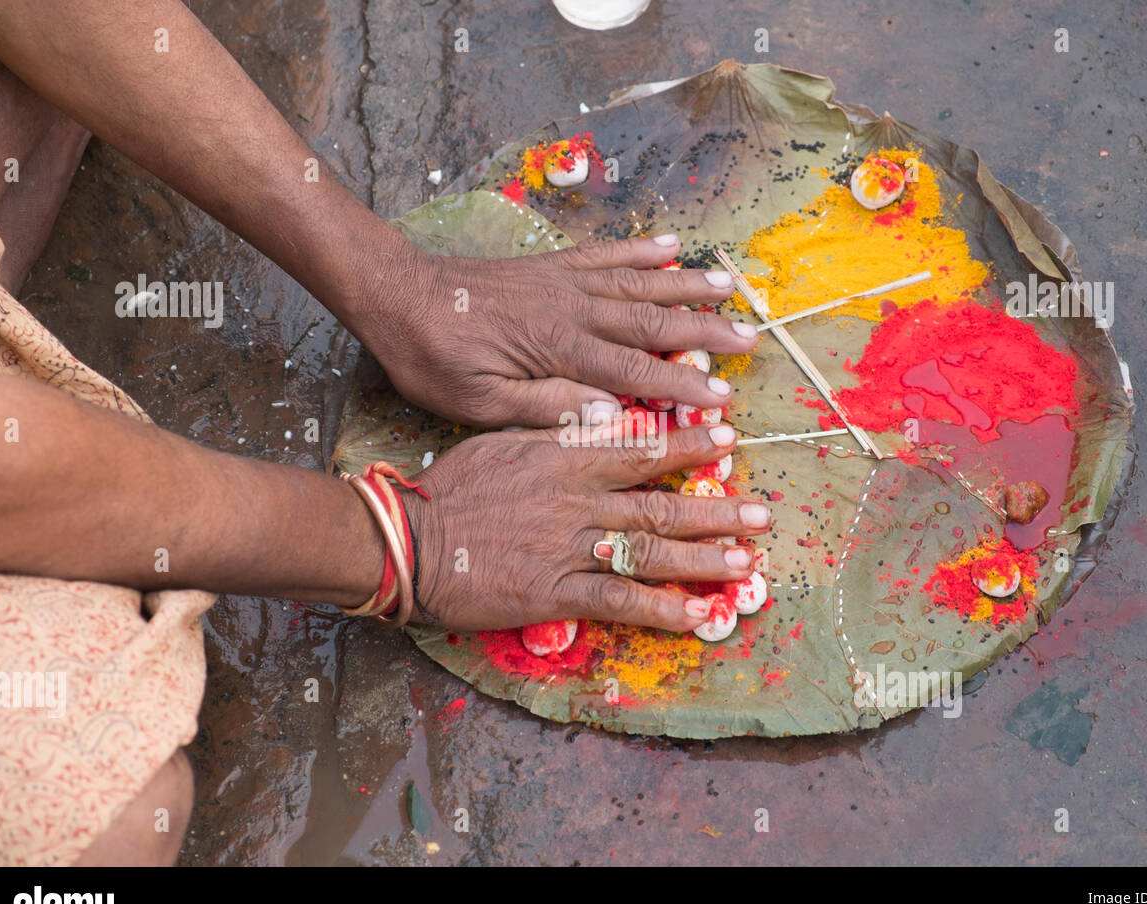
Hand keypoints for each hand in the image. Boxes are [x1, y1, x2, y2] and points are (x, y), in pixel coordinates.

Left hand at [351, 233, 758, 427]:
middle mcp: (571, 309)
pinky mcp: (550, 266)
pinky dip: (640, 250)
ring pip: (639, 282)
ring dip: (688, 284)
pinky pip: (605, 254)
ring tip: (733, 285)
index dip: (682, 386)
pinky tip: (671, 245)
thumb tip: (608, 416)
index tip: (722, 398)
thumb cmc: (433, 359)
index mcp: (558, 349)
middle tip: (750, 339)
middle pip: (651, 320)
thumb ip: (544, 407)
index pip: (634, 372)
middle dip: (704, 332)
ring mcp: (564, 281)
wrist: (396, 295)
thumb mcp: (478, 402)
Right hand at [400, 422, 771, 631]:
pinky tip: (695, 616)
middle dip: (715, 509)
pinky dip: (660, 611)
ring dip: (702, 559)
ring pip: (649, 552)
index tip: (727, 438)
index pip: (639, 449)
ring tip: (745, 564)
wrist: (406, 540)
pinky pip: (618, 602)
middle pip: (658, 504)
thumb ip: (554, 430)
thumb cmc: (450, 488)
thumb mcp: (503, 439)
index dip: (687, 444)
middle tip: (760, 513)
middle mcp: (577, 502)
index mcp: (563, 460)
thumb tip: (600, 418)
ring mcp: (568, 549)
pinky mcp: (554, 593)